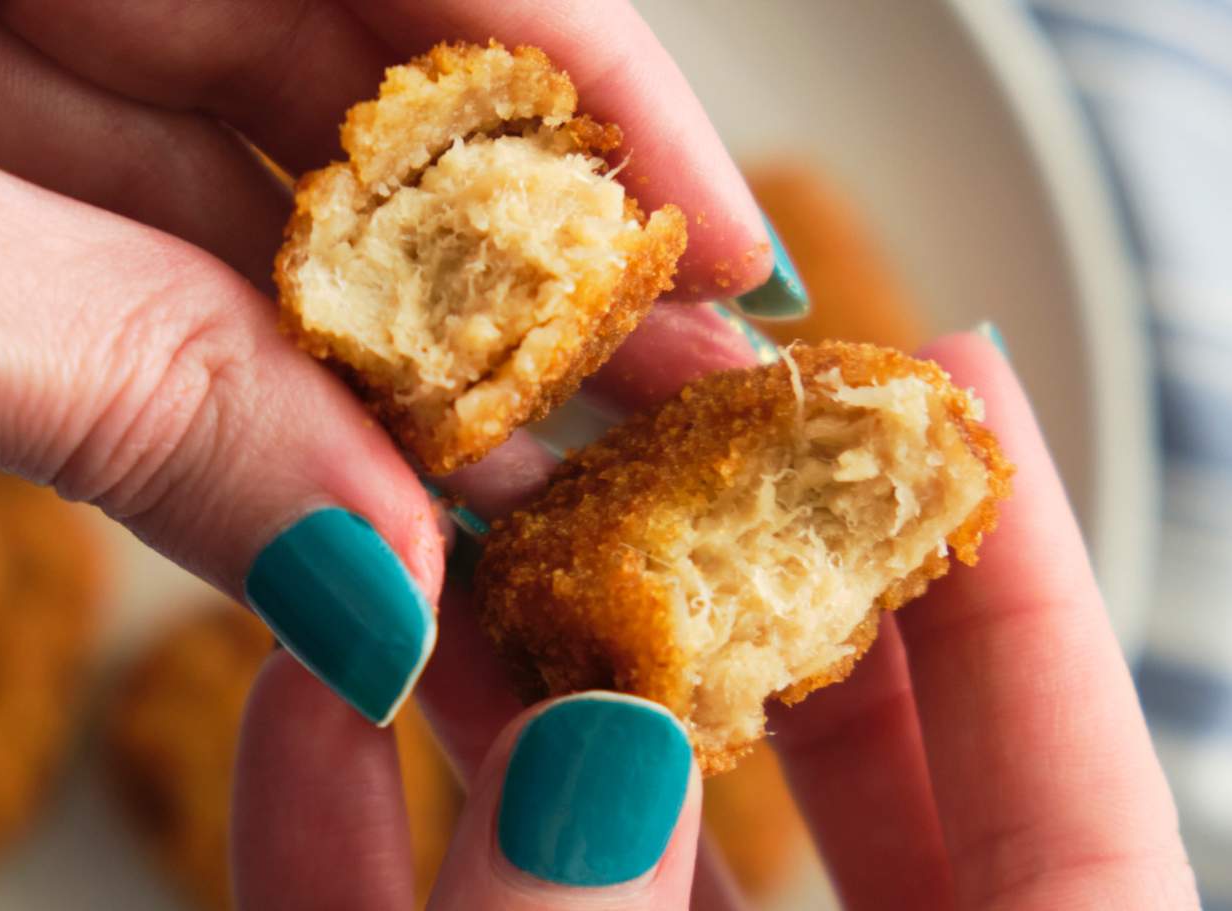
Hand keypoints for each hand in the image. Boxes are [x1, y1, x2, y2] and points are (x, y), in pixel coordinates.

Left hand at [0, 0, 777, 723]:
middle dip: (504, 270)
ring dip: (376, 361)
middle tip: (647, 425)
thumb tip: (378, 573)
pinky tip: (338, 485)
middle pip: (359, 83)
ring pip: (255, 192)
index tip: (725, 255)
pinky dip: (233, 370)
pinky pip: (136, 244)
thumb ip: (125, 390)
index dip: (604, 96)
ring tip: (511, 506)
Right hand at [232, 332, 1198, 909]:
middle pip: (815, 781)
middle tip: (649, 416)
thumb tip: (595, 748)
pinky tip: (291, 707)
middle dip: (719, 583)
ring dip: (492, 688)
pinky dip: (343, 840)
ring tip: (426, 525)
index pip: (1069, 813)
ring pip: (584, 846)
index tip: (947, 382)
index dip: (1019, 587)